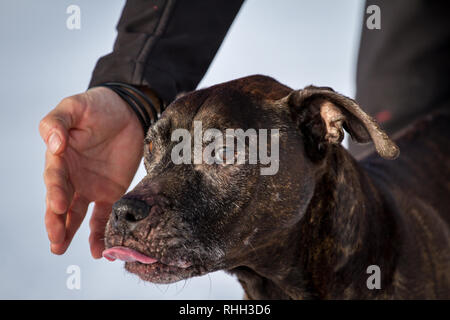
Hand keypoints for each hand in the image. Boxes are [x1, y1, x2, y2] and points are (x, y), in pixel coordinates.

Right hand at [39, 87, 143, 257]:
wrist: (128, 111)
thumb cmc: (97, 106)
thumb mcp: (74, 106)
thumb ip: (58, 123)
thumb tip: (54, 145)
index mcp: (60, 157)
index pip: (55, 178)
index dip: (55, 192)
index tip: (59, 205)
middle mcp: (72, 176)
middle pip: (60, 202)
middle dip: (56, 222)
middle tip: (56, 241)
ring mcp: (90, 186)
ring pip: (76, 214)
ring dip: (70, 232)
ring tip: (63, 249)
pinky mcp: (110, 192)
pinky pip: (103, 215)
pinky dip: (99, 233)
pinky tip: (98, 250)